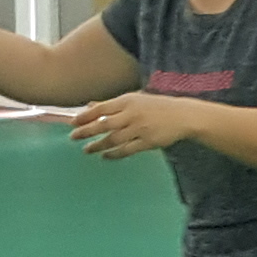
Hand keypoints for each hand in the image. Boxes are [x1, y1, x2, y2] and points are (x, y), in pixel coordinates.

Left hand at [64, 93, 199, 159]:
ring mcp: (140, 129)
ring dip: (98, 145)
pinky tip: (105, 156)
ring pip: (113, 139)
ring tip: (87, 150)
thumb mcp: (135, 99)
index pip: (101, 108)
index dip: (85, 116)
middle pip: (104, 124)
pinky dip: (114, 154)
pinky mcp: (147, 142)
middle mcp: (132, 114)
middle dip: (86, 131)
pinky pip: (127, 150)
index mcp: (128, 101)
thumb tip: (90, 106)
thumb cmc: (157, 106)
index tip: (72, 123)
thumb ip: (112, 104)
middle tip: (73, 137)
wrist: (183, 115)